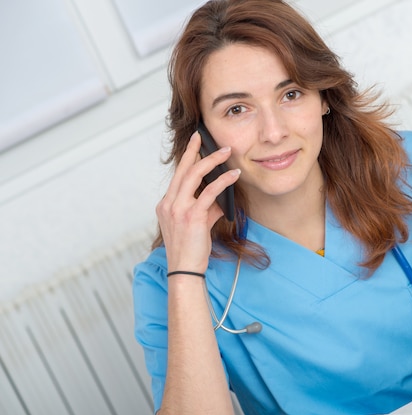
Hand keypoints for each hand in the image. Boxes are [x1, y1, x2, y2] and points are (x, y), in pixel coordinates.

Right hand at [156, 132, 239, 273]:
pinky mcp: (192, 216)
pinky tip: (234, 176)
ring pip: (194, 175)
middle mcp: (169, 204)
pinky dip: (223, 181)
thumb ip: (206, 208)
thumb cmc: (191, 250)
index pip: (177, 176)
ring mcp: (178, 209)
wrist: (185, 270)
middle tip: (205, 137)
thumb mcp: (196, 225)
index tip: (194, 143)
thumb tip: (222, 197)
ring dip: (212, 161)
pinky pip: (209, 192)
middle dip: (195, 150)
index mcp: (166, 205)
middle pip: (183, 170)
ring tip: (226, 152)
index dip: (186, 158)